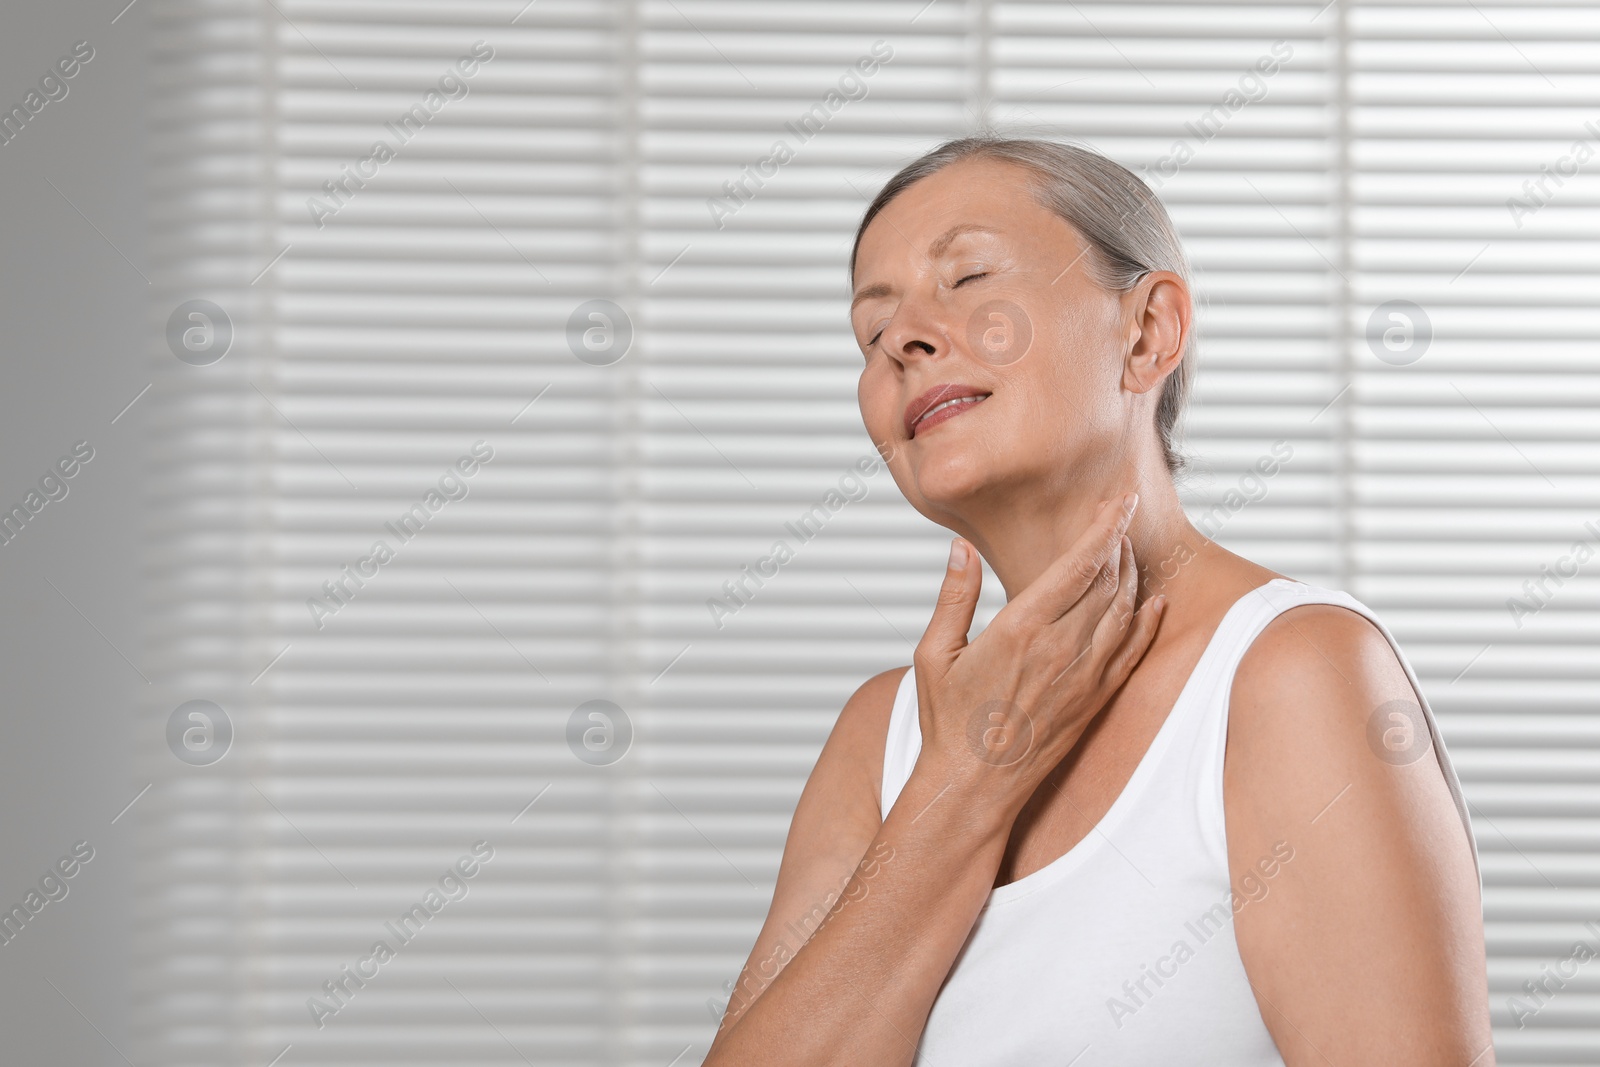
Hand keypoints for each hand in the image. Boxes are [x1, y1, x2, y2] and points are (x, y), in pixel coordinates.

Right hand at [912, 494, 1165, 820]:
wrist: (974, 786)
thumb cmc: (947, 721)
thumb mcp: (933, 654)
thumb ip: (953, 597)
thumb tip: (961, 548)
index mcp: (1020, 629)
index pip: (1079, 564)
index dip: (1105, 526)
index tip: (1118, 500)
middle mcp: (1061, 649)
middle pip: (1109, 579)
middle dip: (1120, 540)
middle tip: (1122, 512)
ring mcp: (1084, 676)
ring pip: (1126, 610)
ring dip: (1132, 573)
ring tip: (1127, 548)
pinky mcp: (1096, 700)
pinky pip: (1134, 651)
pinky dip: (1149, 621)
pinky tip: (1154, 601)